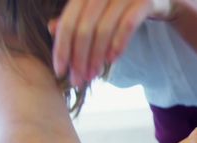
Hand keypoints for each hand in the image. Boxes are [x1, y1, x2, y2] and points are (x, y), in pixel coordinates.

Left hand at [50, 0, 177, 86]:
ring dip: (97, 57)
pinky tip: (113, 60)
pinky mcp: (144, 1)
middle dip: (80, 58)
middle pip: (84, 29)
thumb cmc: (121, 6)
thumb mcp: (96, 11)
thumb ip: (76, 18)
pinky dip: (119, 44)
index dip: (62, 48)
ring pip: (104, 30)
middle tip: (79, 80)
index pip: (68, 23)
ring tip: (94, 75)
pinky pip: (128, 25)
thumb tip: (52, 29)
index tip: (60, 71)